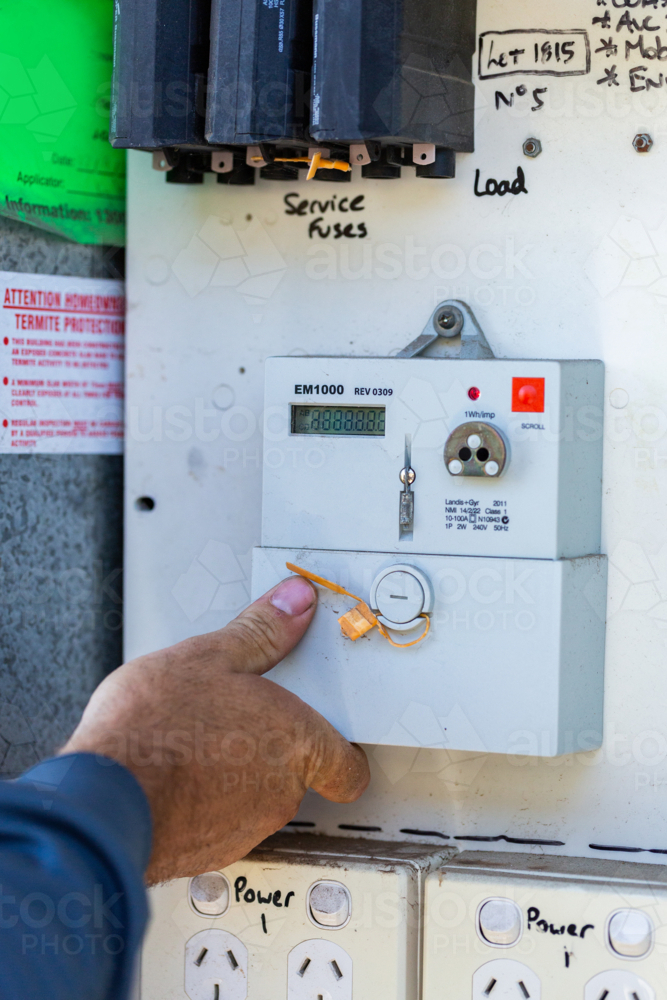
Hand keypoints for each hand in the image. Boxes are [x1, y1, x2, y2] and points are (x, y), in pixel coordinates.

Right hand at [61, 576, 369, 883]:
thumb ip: (262, 631)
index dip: (342, 754)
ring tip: (195, 742)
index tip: (328, 737)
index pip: (349, 768)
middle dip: (271, 750)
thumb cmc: (158, 729)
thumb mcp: (210, 656)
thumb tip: (296, 602)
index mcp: (297, 742)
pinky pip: (218, 821)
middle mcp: (281, 794)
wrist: (104, 797)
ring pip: (255, 799)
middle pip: (298, 776)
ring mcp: (245, 828)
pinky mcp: (207, 852)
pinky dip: (203, 801)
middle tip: (237, 719)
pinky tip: (172, 774)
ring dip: (235, 775)